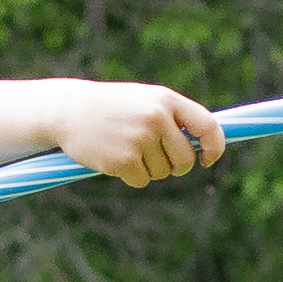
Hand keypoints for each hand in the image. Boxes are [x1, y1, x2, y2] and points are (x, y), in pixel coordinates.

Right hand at [48, 79, 226, 185]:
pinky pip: (142, 181)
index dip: (214, 147)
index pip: (208, 127)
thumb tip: (205, 144)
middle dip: (174, 165)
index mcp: (166, 100)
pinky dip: (131, 176)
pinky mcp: (124, 160)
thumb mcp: (145, 100)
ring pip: (162, 172)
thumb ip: (174, 117)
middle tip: (153, 156)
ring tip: (125, 148)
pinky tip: (114, 158)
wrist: (68, 110)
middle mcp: (156, 118)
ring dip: (148, 169)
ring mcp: (140, 139)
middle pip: (185, 159)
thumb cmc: (112, 107)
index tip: (207, 159)